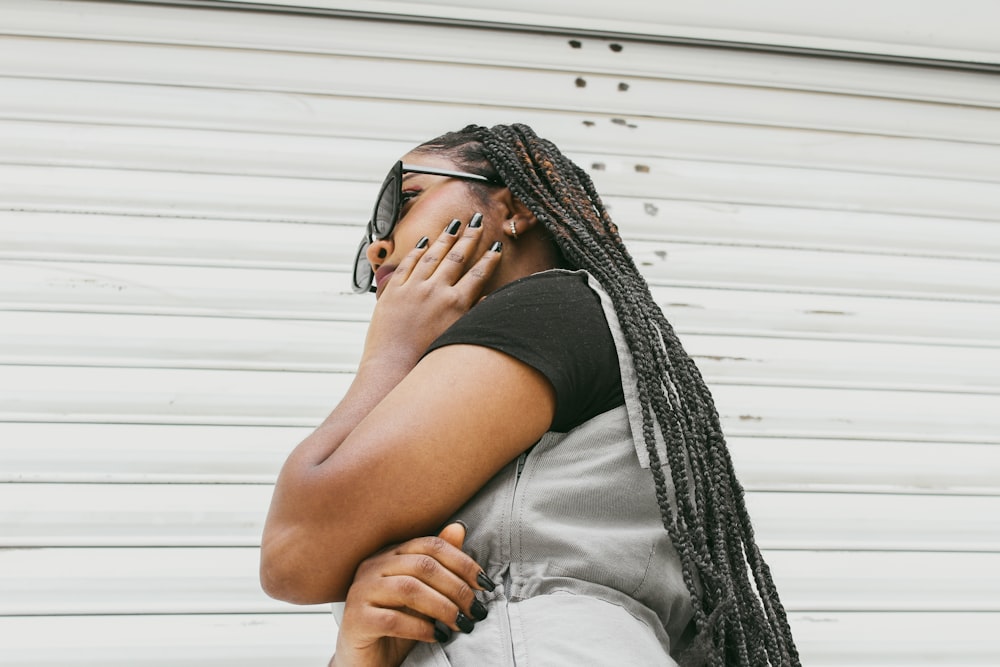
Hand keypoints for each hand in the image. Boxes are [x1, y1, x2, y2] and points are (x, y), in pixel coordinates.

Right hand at [330, 523, 490, 666]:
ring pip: (409, 589)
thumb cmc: (398, 626)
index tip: (485, 584)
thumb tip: (458, 528)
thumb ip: (439, 564)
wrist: (368, 660)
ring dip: (443, 607)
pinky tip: (437, 636)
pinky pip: (392, 619)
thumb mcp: (425, 595)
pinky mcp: (355, 620)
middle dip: (457, 588)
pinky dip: (421, 628)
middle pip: (422, 565)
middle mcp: (372, 567)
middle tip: (477, 610)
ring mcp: (360, 592)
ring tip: (462, 624)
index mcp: (389, 554)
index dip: (462, 562)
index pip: (430, 545)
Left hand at [360, 214, 501, 368]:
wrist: (392, 366)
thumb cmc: (426, 359)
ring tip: (454, 224)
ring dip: (445, 238)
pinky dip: (417, 251)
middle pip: (456, 258)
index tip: (496, 246)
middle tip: (477, 222)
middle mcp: (435, 291)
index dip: (489, 259)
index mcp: (455, 304)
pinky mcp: (392, 291)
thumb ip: (473, 316)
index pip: (478, 275)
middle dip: (469, 237)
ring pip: (432, 256)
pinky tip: (424, 242)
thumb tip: (489, 301)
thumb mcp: (457, 337)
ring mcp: (412, 288)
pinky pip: (407, 265)